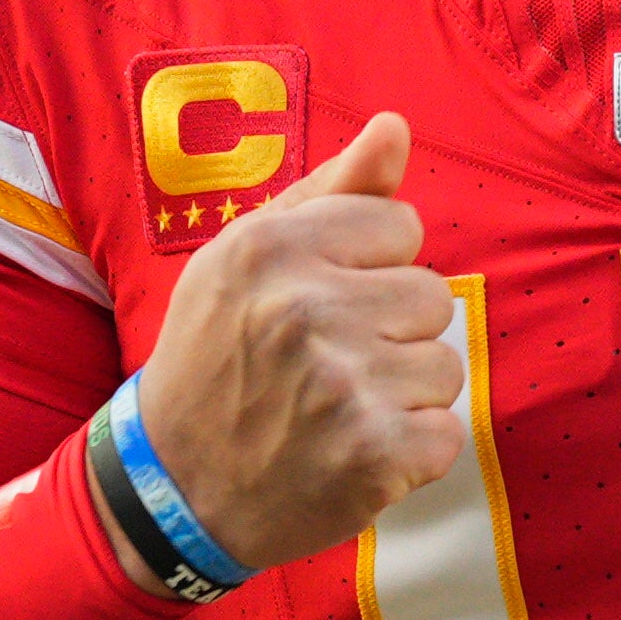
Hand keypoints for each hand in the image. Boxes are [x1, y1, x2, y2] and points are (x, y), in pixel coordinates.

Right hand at [124, 112, 465, 574]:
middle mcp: (304, 309)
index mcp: (271, 248)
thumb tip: (394, 126)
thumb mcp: (245, 261)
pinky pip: (446, 434)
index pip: (401, 224)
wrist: (174, 493)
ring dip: (402, 393)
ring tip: (336, 411)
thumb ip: (329, 192)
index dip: (370, 268)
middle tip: (326, 366)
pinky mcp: (374, 454)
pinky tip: (351, 454)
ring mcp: (342, 385)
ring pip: (445, 365)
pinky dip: (409, 453)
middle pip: (432, 294)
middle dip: (391, 330)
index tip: (320, 304)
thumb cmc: (215, 362)